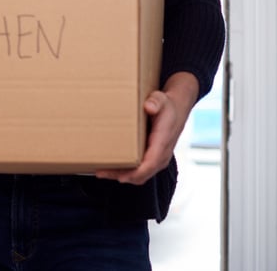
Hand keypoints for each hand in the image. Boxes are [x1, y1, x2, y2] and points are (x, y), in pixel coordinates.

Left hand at [95, 71, 199, 185]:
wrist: (176, 111)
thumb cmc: (166, 106)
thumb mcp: (161, 99)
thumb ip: (155, 102)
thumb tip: (149, 107)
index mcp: (163, 142)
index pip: (150, 163)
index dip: (135, 172)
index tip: (120, 176)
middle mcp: (162, 155)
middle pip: (142, 174)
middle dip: (121, 175)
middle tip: (100, 172)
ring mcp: (158, 159)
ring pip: (140, 175)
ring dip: (121, 175)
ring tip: (102, 172)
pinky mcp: (153, 159)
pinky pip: (140, 171)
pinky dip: (126, 172)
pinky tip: (112, 168)